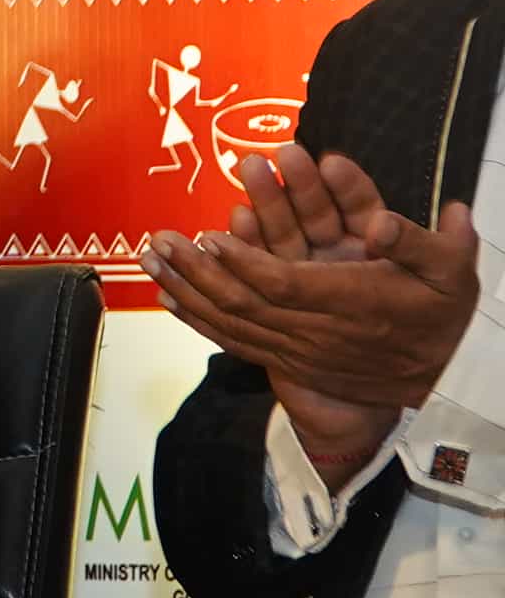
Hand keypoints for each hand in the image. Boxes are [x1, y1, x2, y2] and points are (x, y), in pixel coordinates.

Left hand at [146, 145, 473, 410]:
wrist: (448, 375)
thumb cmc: (445, 311)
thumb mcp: (449, 270)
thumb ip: (414, 241)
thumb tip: (381, 221)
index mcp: (354, 304)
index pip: (285, 285)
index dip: (244, 261)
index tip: (208, 234)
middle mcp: (320, 333)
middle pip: (245, 304)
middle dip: (197, 271)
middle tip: (157, 239)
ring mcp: (303, 352)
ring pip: (232, 325)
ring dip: (187, 291)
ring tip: (148, 261)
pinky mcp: (294, 362)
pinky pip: (238, 344)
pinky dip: (200, 322)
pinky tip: (168, 301)